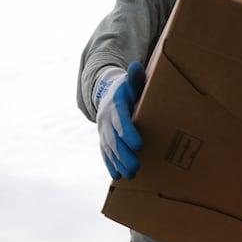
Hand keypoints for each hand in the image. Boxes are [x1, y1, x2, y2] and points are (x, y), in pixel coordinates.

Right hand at [95, 61, 145, 178]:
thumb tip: (136, 66)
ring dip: (119, 162)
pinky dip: (110, 164)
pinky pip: (105, 152)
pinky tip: (117, 175)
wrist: (108, 93)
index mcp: (115, 105)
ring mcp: (103, 130)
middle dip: (123, 153)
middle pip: (113, 138)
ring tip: (131, 174)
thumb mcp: (131, 81)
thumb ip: (136, 77)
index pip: (120, 120)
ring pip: (109, 148)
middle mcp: (106, 119)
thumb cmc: (127, 88)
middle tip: (135, 166)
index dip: (128, 132)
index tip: (138, 145)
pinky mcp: (103, 138)